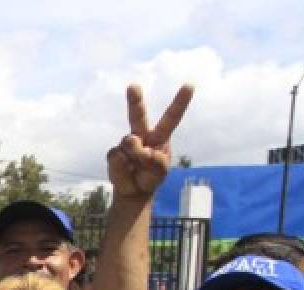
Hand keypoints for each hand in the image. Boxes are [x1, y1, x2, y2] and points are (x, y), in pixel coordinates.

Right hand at [107, 84, 193, 199]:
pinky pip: (117, 157)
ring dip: (135, 157)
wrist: (133, 190)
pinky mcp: (114, 153)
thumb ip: (152, 159)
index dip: (180, 102)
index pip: (172, 117)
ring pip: (129, 143)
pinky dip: (122, 167)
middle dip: (135, 101)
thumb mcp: (159, 171)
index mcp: (160, 136)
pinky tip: (127, 170)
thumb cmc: (151, 177)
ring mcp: (126, 143)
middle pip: (138, 115)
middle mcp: (142, 135)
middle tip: (132, 86)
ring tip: (137, 168)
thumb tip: (133, 143)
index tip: (189, 85)